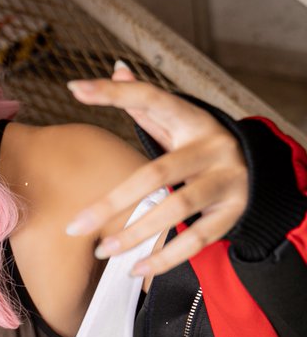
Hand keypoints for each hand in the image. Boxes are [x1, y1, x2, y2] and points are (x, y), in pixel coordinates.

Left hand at [64, 62, 248, 278]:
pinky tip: (138, 269)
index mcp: (193, 120)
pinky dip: (166, 257)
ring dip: (137, 233)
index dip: (116, 93)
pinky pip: (197, 239)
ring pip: (178, 207)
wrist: (261, 174)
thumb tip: (116, 68)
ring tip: (104, 250)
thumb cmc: (202, 148)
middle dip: (113, 202)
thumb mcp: (180, 123)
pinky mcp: (233, 213)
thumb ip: (147, 103)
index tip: (77, 89)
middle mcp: (212, 147)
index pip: (152, 99)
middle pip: (157, 172)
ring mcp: (226, 181)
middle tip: (76, 225)